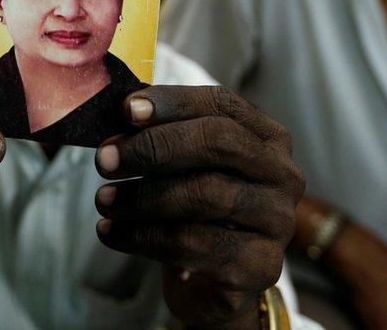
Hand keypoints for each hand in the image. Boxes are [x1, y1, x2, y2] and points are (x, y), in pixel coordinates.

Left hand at [93, 86, 304, 328]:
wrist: (211, 285)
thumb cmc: (194, 213)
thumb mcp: (183, 169)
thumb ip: (162, 136)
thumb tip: (122, 112)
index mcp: (267, 139)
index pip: (222, 105)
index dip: (173, 102)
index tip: (125, 110)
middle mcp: (283, 176)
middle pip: (219, 142)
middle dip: (154, 147)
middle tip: (104, 160)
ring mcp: (277, 223)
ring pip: (205, 194)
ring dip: (142, 196)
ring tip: (104, 200)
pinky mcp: (259, 267)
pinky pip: (194, 244)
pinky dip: (143, 236)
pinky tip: (112, 232)